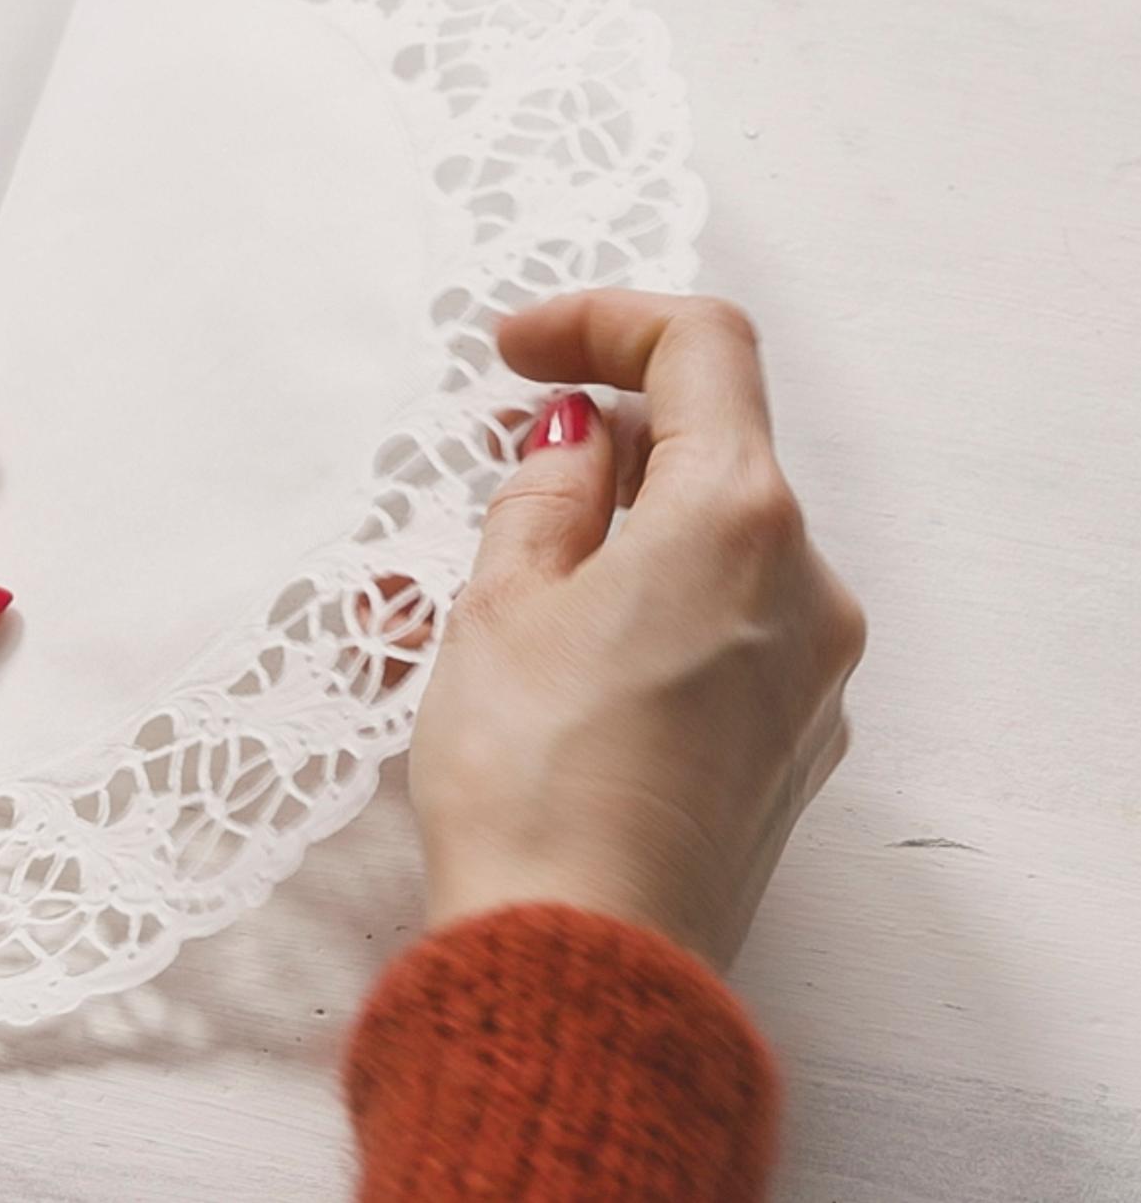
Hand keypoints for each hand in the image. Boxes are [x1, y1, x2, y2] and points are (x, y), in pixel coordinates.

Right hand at [408, 291, 864, 966]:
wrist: (581, 968)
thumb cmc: (532, 783)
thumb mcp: (498, 606)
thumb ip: (543, 497)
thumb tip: (574, 441)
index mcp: (735, 519)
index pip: (700, 347)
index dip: (601, 320)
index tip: (516, 353)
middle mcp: (803, 586)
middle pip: (711, 452)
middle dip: (599, 441)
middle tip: (491, 467)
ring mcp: (809, 675)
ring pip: (708, 551)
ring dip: (606, 536)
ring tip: (478, 590)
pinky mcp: (787, 746)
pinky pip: (717, 635)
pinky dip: (638, 613)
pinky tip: (540, 663)